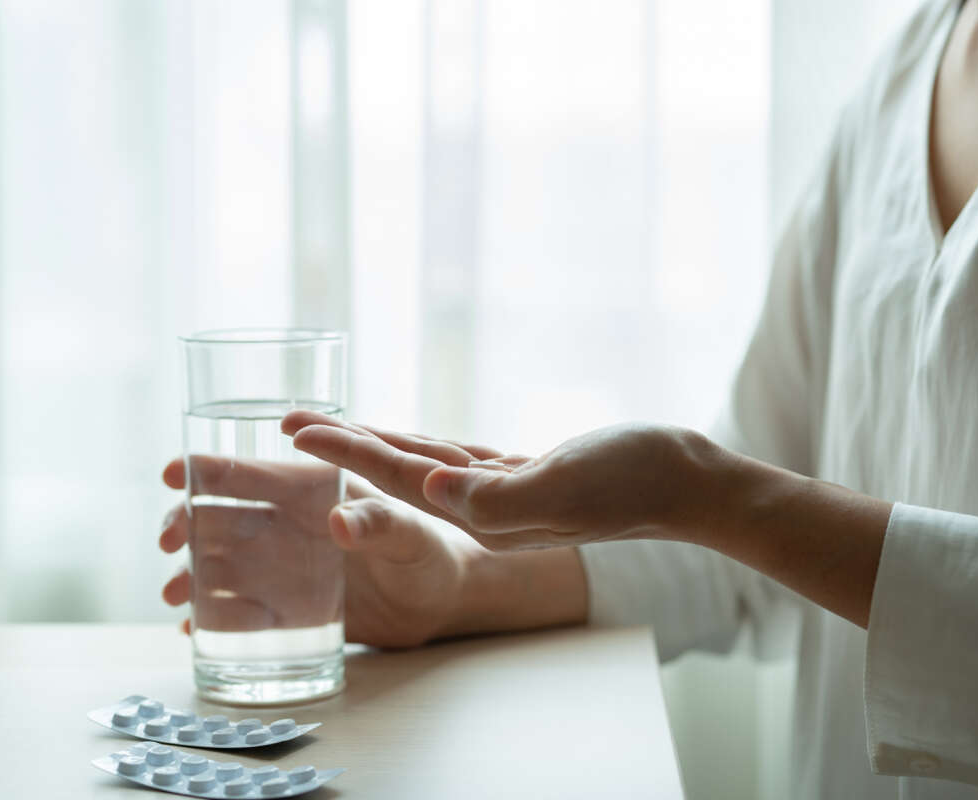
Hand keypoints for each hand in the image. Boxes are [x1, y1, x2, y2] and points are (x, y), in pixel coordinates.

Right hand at [158, 457, 473, 647]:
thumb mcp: (410, 535)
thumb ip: (381, 523)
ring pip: (217, 566)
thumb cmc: (429, 552)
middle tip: (168, 542)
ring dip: (189, 576)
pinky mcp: (286, 612)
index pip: (248, 473)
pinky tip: (191, 631)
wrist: (439, 603)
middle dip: (182, 524)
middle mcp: (285, 527)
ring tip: (174, 596)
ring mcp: (280, 570)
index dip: (207, 469)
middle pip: (217, 518)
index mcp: (309, 492)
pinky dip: (212, 619)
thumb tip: (341, 523)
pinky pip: (238, 614)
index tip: (173, 473)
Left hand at [280, 412, 724, 550]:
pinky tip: (407, 442)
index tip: (293, 429)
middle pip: (395, 474)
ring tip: (334, 428)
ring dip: (375, 446)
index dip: (342, 452)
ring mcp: (503, 495)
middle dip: (341, 449)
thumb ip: (496, 495)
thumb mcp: (564, 485)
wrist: (688, 484)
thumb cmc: (633, 482)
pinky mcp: (524, 477)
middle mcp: (484, 509)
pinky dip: (425, 448)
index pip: (394, 481)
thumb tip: (430, 490)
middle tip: (289, 422)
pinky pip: (458, 460)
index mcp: (485, 513)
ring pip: (422, 465)